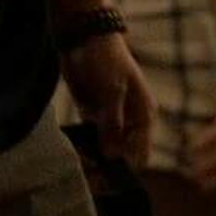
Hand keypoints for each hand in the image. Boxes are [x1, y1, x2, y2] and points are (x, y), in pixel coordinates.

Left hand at [64, 29, 155, 166]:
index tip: (104, 178)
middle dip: (106, 167)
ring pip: (104, 148)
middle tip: (86, 174)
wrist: (83, 36)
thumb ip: (112, 125)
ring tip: (76, 164)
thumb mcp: (111, 91)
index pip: (139, 154)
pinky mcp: (92, 113)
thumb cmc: (105, 59)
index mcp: (143, 115)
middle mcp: (130, 120)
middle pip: (122, 155)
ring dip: (92, 158)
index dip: (124, 169)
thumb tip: (112, 156)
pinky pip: (89, 137)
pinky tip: (71, 151)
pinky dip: (82, 146)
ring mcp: (111, 118)